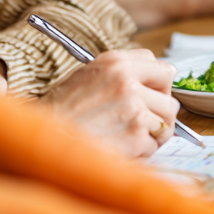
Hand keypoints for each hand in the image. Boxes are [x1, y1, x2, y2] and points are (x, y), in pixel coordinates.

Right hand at [39, 48, 178, 157]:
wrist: (43, 142)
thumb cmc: (60, 113)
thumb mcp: (85, 77)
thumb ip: (118, 75)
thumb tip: (148, 83)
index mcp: (115, 62)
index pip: (159, 65)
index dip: (156, 84)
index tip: (150, 95)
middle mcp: (127, 81)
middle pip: (170, 95)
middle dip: (160, 111)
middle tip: (142, 121)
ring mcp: (134, 108)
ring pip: (168, 121)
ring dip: (153, 134)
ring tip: (129, 137)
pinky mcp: (136, 136)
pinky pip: (154, 145)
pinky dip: (142, 152)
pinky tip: (120, 149)